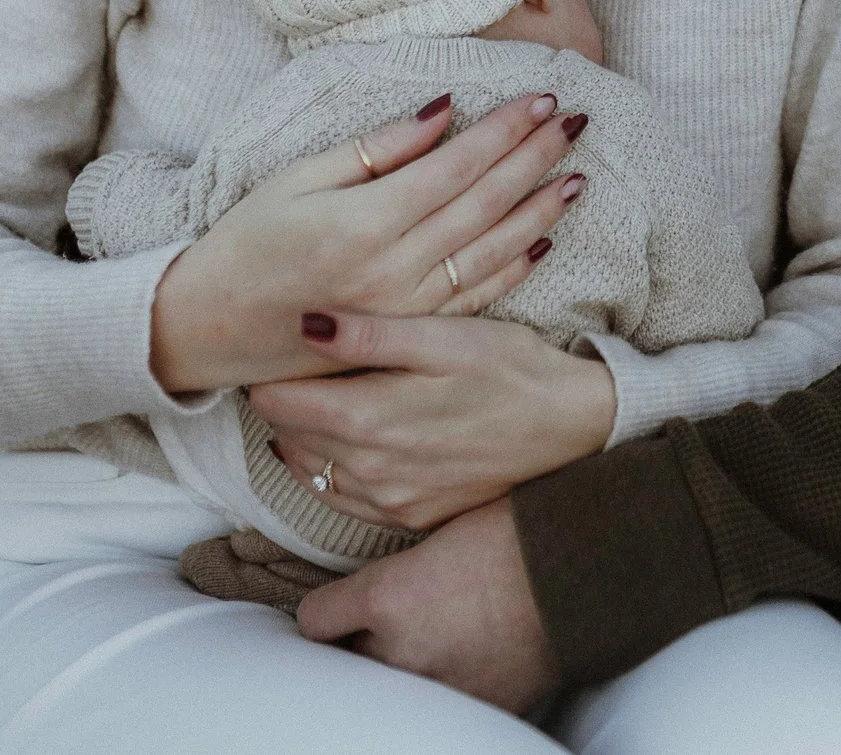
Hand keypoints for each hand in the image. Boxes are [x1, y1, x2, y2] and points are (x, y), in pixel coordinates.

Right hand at [149, 92, 583, 393]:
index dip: (505, 130)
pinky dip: (514, 267)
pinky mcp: (407, 332)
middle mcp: (393, 268)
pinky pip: (475, 297)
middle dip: (536, 157)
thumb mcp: (297, 179)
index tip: (543, 98)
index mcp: (364, 221)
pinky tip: (544, 239)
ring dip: (540, 210)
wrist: (209, 327)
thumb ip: (376, 149)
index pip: (457, 165)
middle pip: (484, 202)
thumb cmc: (247, 241)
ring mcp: (406, 307)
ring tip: (578, 176)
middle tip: (577, 121)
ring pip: (492, 250)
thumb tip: (442, 111)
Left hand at [254, 310, 616, 529]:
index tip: (275, 347)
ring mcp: (389, 500)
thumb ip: (371, 334)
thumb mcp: (445, 336)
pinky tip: (342, 443)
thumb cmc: (512, 368)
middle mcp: (369, 469)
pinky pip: (341, 499)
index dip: (268, 370)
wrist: (572, 428)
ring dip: (300, 436)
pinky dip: (327, 471)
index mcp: (369, 417)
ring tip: (314, 398)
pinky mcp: (409, 516)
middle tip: (290, 365)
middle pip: (286, 435)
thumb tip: (304, 323)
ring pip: (307, 470)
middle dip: (281, 400)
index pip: (277, 401)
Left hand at [298, 497, 559, 712]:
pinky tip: (473, 657)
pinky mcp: (475, 707)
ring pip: (392, 686)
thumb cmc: (523, 530)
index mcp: (388, 595)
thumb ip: (403, 566)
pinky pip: (441, 701)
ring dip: (406, 665)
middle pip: (350, 662)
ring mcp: (438, 686)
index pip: (315, 621)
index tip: (343, 604)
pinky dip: (450, 683)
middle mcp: (401, 650)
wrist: (588, 568)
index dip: (329, 610)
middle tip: (400, 617)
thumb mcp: (444, 531)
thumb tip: (388, 576)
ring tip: (438, 637)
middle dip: (367, 640)